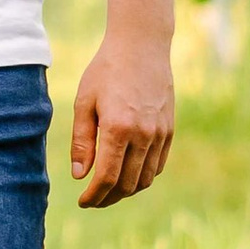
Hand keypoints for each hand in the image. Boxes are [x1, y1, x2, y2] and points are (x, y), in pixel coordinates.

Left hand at [71, 32, 173, 207]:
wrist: (141, 47)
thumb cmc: (106, 71)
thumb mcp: (84, 102)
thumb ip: (82, 141)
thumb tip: (80, 175)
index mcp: (118, 128)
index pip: (107, 177)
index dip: (94, 195)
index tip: (83, 202)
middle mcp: (143, 135)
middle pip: (128, 184)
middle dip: (108, 198)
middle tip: (93, 200)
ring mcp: (160, 134)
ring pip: (146, 179)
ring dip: (127, 191)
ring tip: (108, 191)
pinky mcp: (169, 130)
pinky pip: (158, 165)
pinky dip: (143, 177)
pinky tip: (128, 175)